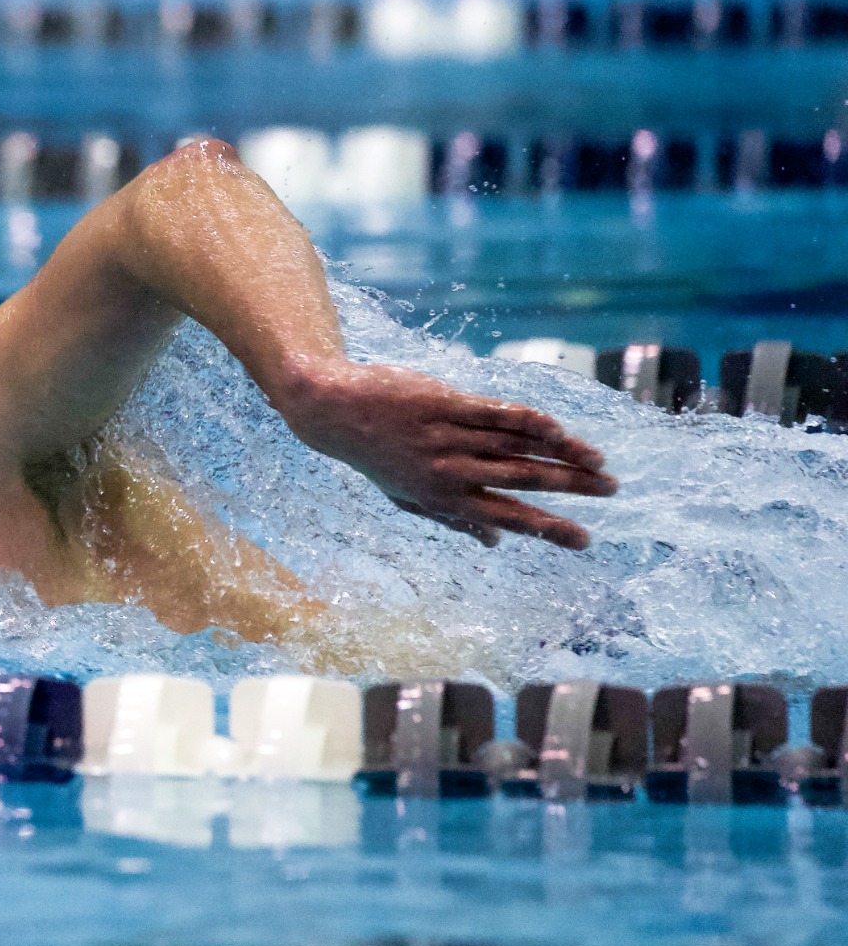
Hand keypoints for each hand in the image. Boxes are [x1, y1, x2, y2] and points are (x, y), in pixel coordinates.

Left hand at [270, 356, 616, 548]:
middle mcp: (449, 471)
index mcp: (443, 499)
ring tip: (599, 461)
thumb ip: (451, 519)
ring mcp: (448, 436)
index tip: (585, 540)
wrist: (334, 411)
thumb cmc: (375, 456)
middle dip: (570, 488)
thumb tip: (494, 542)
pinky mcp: (445, 404)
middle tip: (611, 492)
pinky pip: (495, 413)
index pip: (507, 518)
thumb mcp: (406, 497)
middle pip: (521, 482)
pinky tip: (559, 429)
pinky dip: (530, 421)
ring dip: (562, 454)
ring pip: (516, 448)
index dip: (548, 530)